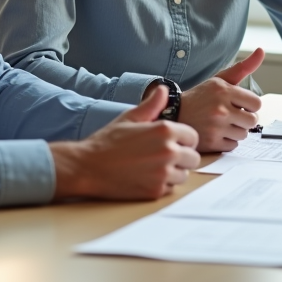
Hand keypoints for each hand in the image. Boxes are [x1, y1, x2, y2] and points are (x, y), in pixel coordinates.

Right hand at [50, 85, 199, 199]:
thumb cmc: (108, 141)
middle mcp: (168, 152)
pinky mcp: (156, 191)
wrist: (88, 167)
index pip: (193, 137)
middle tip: (163, 157)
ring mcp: (163, 173)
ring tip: (154, 167)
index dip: (183, 140)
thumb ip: (151, 105)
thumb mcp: (130, 117)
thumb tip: (164, 89)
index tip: (172, 142)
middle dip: (182, 157)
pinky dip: (163, 186)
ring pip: (184, 175)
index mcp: (165, 130)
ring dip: (173, 173)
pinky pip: (171, 189)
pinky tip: (147, 178)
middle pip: (193, 158)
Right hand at [178, 47, 265, 152]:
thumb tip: (261, 51)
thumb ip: (243, 67)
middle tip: (231, 115)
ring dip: (236, 130)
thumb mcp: (220, 80)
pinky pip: (233, 145)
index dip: (250, 105)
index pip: (256, 103)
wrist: (174, 114)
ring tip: (222, 124)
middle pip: (252, 121)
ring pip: (244, 134)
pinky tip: (217, 133)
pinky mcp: (211, 143)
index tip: (240, 105)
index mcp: (223, 90)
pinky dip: (227, 141)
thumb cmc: (201, 97)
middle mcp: (220, 108)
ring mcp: (215, 127)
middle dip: (244, 119)